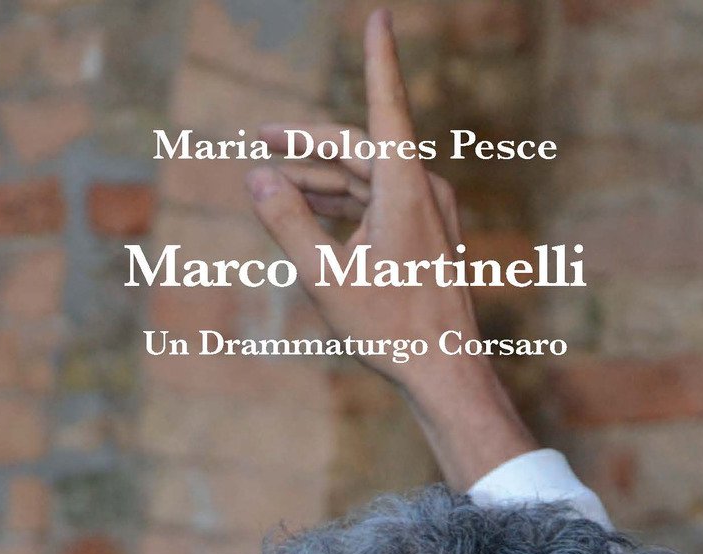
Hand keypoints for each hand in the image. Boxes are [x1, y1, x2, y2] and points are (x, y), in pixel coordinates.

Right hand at [247, 7, 536, 490]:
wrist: (445, 370)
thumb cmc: (390, 329)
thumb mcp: (326, 278)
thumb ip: (289, 223)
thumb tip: (257, 178)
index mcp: (404, 188)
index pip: (385, 105)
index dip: (378, 58)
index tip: (379, 16)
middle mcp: (424, 189)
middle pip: (360, 147)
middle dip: (308, 144)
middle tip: (261, 139)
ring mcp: (431, 210)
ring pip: (368, 176)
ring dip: (323, 177)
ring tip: (275, 181)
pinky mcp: (430, 231)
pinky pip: (382, 200)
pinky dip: (347, 201)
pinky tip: (313, 209)